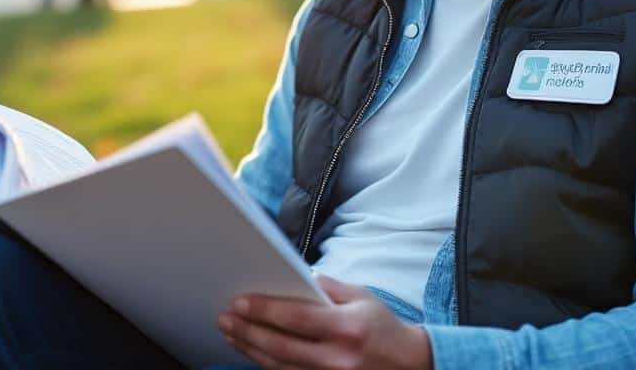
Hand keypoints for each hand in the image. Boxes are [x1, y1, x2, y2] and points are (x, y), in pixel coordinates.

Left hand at [217, 275, 432, 369]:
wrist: (410, 365)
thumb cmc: (382, 326)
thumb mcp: (362, 296)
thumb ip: (328, 286)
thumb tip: (295, 276)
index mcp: (347, 327)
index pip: (297, 318)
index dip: (264, 310)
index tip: (240, 302)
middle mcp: (337, 357)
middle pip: (281, 346)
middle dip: (248, 331)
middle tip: (225, 318)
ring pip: (280, 366)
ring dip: (250, 349)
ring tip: (230, 333)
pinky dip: (266, 364)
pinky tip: (252, 351)